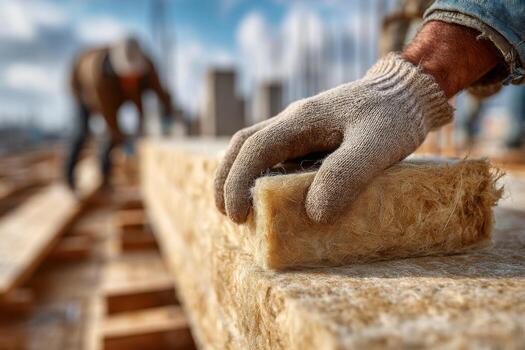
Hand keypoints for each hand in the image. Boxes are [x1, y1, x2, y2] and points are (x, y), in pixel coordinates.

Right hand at [215, 53, 452, 223]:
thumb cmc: (394, 118)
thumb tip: (313, 214)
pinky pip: (275, 153)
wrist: (407, 94)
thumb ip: (345, 175)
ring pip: (254, 147)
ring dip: (240, 176)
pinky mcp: (311, 136)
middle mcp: (293, 121)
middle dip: (227, 180)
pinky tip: (271, 194)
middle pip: (242, 145)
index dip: (238, 183)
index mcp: (301, 120)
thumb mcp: (376, 146)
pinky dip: (262, 174)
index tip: (238, 216)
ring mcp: (300, 128)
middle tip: (229, 216)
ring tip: (240, 208)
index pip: (255, 149)